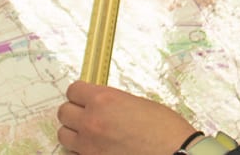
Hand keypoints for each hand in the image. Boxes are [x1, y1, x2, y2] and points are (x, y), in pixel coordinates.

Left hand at [57, 81, 198, 154]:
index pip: (73, 90)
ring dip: (74, 132)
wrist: (175, 153)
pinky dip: (82, 151)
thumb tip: (100, 104)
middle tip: (86, 114)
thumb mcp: (138, 103)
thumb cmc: (165, 130)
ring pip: (63, 135)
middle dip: (74, 112)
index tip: (84, 97)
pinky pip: (75, 154)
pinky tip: (97, 148)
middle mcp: (91, 121)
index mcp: (103, 100)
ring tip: (89, 133)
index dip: (79, 93)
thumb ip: (113, 102)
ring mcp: (89, 145)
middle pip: (64, 112)